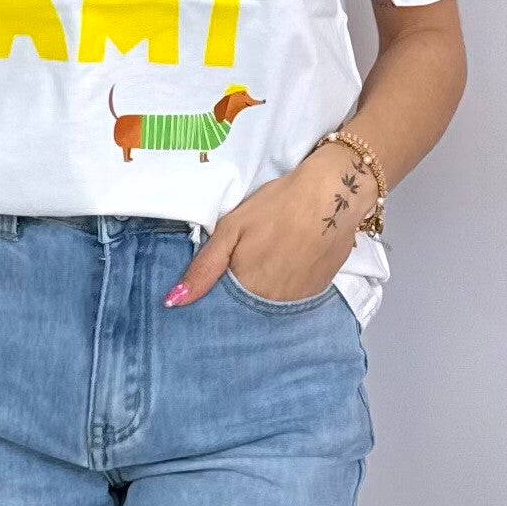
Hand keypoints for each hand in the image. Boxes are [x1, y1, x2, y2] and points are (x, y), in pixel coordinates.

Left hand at [162, 141, 364, 306]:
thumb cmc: (277, 207)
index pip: (223, 311)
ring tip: (264, 265)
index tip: (213, 287)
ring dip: (263, 293)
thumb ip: (204, 268)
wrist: (332, 194)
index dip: (216, 299)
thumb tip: (174, 302)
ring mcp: (299, 301)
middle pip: (248, 310)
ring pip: (271, 306)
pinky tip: (286, 265)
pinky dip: (286, 287)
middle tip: (242, 267)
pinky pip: (293, 298)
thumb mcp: (232, 229)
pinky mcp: (319, 291)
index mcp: (248, 290)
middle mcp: (273, 305)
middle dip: (239, 298)